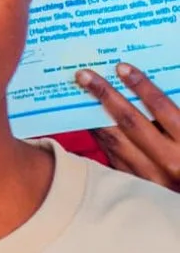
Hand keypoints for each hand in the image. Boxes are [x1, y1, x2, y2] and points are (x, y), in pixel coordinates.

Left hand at [80, 63, 179, 187]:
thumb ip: (175, 115)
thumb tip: (148, 88)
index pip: (162, 109)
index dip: (142, 86)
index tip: (122, 67)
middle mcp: (170, 161)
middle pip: (131, 122)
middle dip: (106, 95)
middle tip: (85, 75)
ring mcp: (151, 176)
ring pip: (115, 140)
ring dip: (95, 115)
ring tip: (81, 93)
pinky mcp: (136, 185)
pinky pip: (112, 155)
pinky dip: (101, 136)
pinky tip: (90, 120)